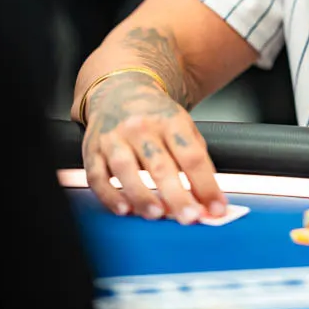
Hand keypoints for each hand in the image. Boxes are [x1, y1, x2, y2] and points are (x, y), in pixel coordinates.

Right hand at [81, 71, 226, 222]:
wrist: (118, 90)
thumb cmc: (155, 115)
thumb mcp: (182, 124)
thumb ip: (195, 157)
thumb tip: (208, 196)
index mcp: (170, 120)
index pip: (192, 155)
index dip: (206, 184)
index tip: (216, 208)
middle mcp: (141, 128)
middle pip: (161, 165)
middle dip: (177, 195)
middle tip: (190, 217)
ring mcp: (114, 138)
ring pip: (126, 169)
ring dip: (142, 195)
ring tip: (157, 215)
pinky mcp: (92, 150)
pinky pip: (97, 175)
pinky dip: (109, 195)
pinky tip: (123, 209)